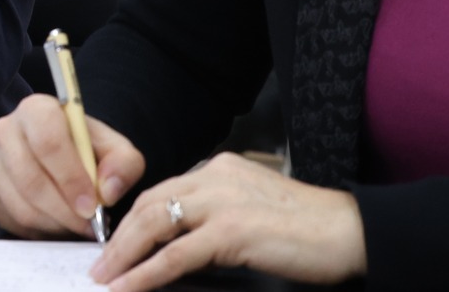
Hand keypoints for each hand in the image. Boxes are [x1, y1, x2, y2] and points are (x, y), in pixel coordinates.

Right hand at [0, 94, 145, 239]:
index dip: (71, 178)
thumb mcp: (115, 149)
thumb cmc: (86, 150)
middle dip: (64, 211)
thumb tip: (108, 190)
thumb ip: (123, 163)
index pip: (48, 142)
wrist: (60, 158)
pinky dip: (40, 231)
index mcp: (36, 109)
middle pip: (31, 180)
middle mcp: (5, 131)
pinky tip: (58, 225)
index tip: (91, 205)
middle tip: (88, 225)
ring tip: (77, 227)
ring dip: (54, 224)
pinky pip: (12, 220)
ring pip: (21, 205)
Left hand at [89, 152, 365, 290]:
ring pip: (156, 224)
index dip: (133, 219)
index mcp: (219, 168)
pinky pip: (177, 255)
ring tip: (106, 279)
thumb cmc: (305, 227)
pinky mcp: (232, 232)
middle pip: (151, 204)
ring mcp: (223, 202)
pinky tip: (132, 287)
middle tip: (100, 265)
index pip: (162, 190)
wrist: (347, 231)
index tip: (115, 244)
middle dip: (120, 237)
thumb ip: (215, 216)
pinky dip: (148, 272)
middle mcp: (215, 176)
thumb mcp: (250, 209)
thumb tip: (178, 245)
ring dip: (125, 255)